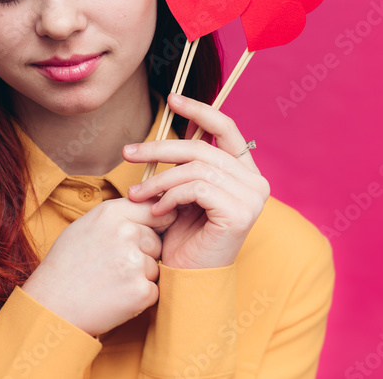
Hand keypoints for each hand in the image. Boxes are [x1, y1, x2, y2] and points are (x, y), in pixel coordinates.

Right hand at [21, 197, 177, 336]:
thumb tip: (152, 208)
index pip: (153, 209)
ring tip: (110, 283)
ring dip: (140, 277)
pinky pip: (153, 290)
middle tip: (113, 268)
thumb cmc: (66, 265)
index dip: (154, 223)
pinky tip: (115, 298)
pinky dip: (139, 297)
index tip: (149, 234)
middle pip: (155, 241)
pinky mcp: (141, 291)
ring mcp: (134, 262)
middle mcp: (125, 233)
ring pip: (155, 267)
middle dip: (143, 254)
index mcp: (111, 213)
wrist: (51, 306)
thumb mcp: (85, 226)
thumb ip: (117, 216)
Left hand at [122, 92, 269, 269]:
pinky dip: (170, 196)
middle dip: (159, 148)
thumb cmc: (183, 239)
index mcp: (244, 172)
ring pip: (195, 168)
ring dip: (158, 179)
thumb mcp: (181, 193)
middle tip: (127, 153)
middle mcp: (255, 181)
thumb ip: (184, 165)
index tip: (171, 99)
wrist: (188, 282)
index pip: (226, 127)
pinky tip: (158, 212)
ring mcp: (252, 197)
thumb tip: (168, 129)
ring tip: (136, 196)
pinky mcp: (240, 213)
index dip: (199, 109)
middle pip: (202, 147)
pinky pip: (196, 188)